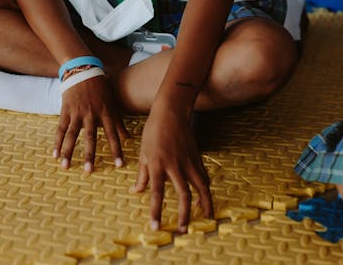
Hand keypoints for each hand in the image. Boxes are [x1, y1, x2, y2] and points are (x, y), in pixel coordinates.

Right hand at [53, 75, 128, 171]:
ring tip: (65, 166)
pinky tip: (55, 154)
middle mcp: (91, 114)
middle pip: (90, 137)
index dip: (116, 149)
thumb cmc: (100, 86)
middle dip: (89, 155)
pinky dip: (57, 142)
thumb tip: (128, 138)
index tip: (119, 165)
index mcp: (105, 112)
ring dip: (68, 151)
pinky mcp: (66, 110)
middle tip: (89, 171)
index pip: (112, 134)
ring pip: (72, 135)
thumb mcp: (112, 101)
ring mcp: (77, 112)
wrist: (83, 69)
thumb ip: (118, 121)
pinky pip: (60, 128)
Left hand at [133, 105, 212, 232]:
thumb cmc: (153, 131)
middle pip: (183, 195)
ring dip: (204, 203)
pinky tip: (203, 197)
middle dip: (184, 215)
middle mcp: (174, 165)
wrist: (171, 112)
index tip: (155, 227)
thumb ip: (142, 174)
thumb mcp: (143, 152)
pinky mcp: (197, 157)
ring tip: (206, 217)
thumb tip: (137, 191)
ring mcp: (188, 161)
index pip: (156, 192)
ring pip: (200, 186)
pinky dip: (205, 189)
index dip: (156, 211)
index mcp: (157, 164)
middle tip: (183, 230)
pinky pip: (203, 176)